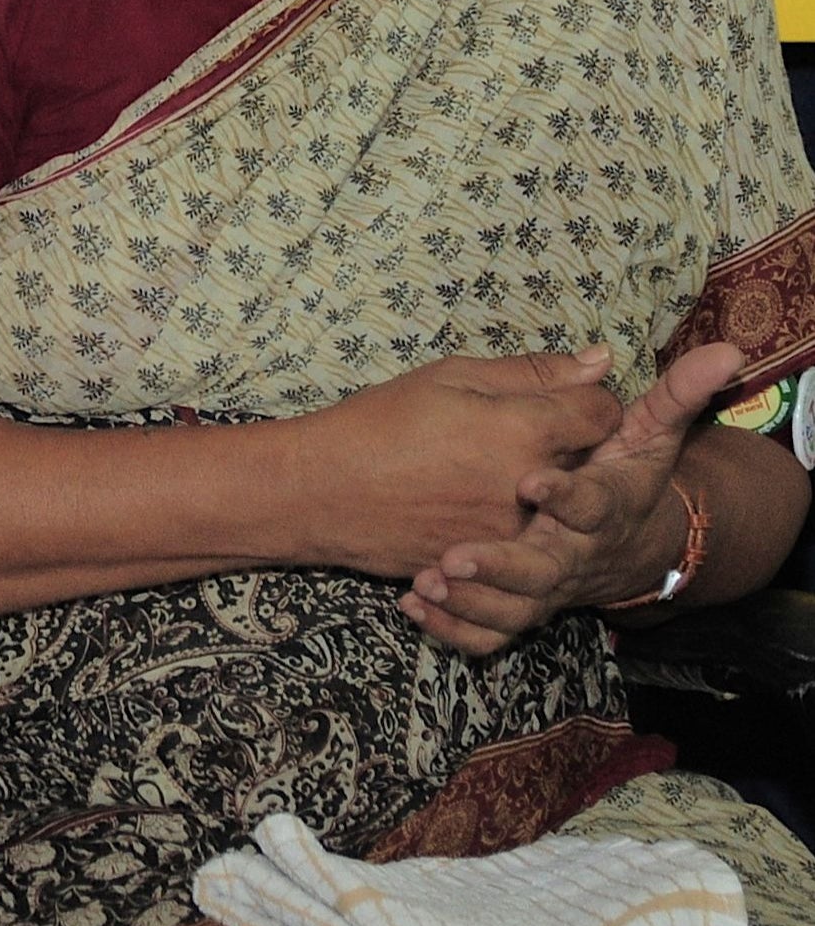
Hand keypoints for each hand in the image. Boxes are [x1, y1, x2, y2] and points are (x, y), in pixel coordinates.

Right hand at [296, 350, 623, 579]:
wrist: (322, 493)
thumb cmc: (378, 425)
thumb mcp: (449, 377)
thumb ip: (530, 371)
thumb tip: (599, 361)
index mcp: (525, 430)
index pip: (604, 412)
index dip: (584, 401)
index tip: (556, 402)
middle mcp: (534, 488)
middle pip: (591, 462)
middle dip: (566, 446)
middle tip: (514, 435)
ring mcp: (516, 534)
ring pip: (562, 506)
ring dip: (542, 488)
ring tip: (486, 472)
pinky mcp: (496, 564)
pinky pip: (527, 538)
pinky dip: (508, 519)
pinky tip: (467, 502)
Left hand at [404, 342, 746, 655]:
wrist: (633, 545)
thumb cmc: (627, 475)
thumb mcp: (649, 433)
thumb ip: (672, 395)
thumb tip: (697, 351)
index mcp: (604, 505)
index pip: (591, 504)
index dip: (565, 495)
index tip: (529, 482)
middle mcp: (577, 552)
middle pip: (545, 569)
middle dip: (502, 566)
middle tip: (455, 559)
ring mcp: (549, 586)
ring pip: (516, 609)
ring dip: (471, 601)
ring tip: (428, 581)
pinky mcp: (523, 608)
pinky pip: (491, 633)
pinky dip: (455, 628)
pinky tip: (414, 604)